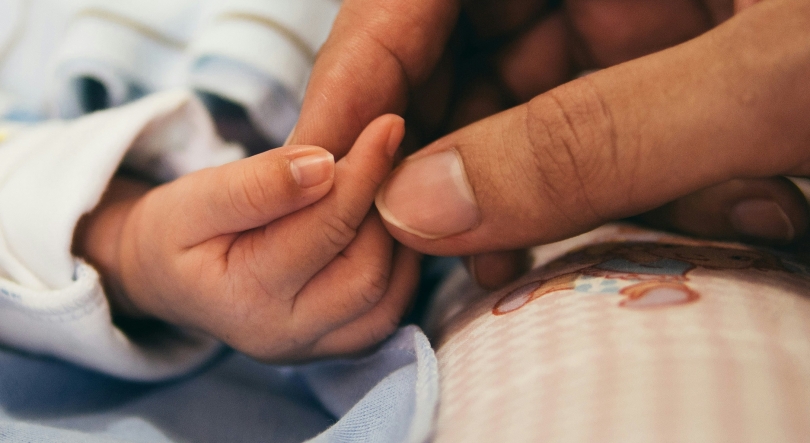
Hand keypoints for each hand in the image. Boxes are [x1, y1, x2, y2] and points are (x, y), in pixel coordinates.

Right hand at [73, 116, 419, 361]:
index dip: (363, 173)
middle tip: (385, 158)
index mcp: (244, 299)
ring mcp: (314, 348)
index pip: (325, 230)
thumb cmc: (178, 232)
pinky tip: (384, 224)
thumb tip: (324, 166)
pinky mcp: (336, 345)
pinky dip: (399, 265)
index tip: (387, 126)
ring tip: (383, 188)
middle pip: (367, 272)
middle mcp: (285, 337)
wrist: (168, 278)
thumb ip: (257, 184)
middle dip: (383, 209)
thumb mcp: (196, 197)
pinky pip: (389, 311)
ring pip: (388, 297)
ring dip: (398, 238)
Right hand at [294, 0, 809, 287]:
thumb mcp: (780, 71)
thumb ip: (593, 142)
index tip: (322, 167)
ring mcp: (641, 7)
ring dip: (572, 190)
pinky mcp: (682, 56)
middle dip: (463, 155)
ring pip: (541, 106)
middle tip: (455, 247)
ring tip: (646, 234)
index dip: (358, 72)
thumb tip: (425, 205)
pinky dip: (648, 186)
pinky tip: (729, 209)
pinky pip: (614, 128)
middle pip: (469, 52)